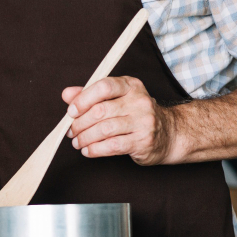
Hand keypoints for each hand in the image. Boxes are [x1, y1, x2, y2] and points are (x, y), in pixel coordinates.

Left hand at [64, 76, 180, 165]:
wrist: (169, 134)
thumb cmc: (136, 115)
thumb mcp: (116, 99)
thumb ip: (90, 95)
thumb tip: (67, 94)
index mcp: (131, 86)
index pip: (104, 86)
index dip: (83, 99)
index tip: (71, 112)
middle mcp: (139, 101)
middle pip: (100, 111)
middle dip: (79, 123)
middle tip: (71, 132)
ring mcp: (143, 121)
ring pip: (104, 129)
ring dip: (85, 138)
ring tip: (77, 142)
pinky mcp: (143, 141)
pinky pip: (112, 146)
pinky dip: (95, 150)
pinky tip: (88, 151)